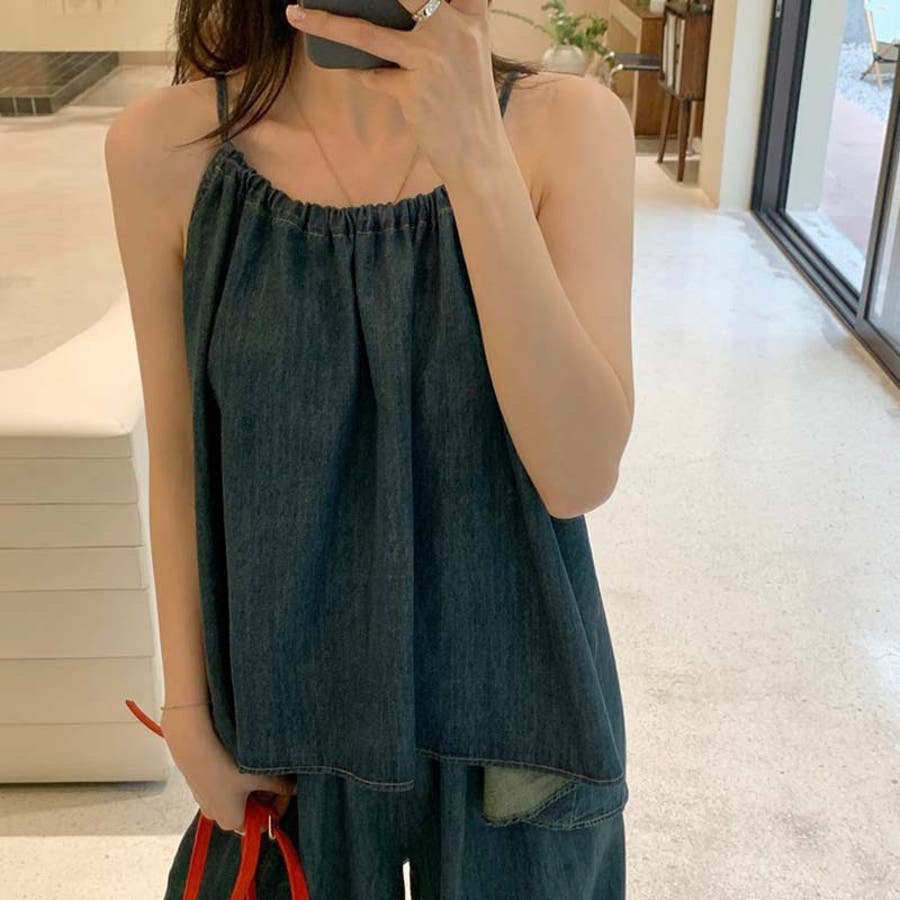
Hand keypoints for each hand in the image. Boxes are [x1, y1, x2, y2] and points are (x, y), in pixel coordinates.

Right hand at [161, 705, 296, 832]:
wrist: (193, 742)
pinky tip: (241, 759)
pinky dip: (237, 777)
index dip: (276, 808)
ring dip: (252, 785)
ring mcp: (205, 799)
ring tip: (259, 765)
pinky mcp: (199, 783)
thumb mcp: (262, 775)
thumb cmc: (228, 764)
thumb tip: (297, 789)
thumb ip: (282, 786)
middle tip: (276, 776)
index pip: (260, 825)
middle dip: (265, 795)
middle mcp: (215, 816)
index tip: (286, 791)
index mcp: (231, 821)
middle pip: (249, 810)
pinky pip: (224, 786)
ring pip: (237, 796)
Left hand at [284, 0, 504, 182]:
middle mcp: (454, 32)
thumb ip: (447, 25)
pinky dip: (361, 74)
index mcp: (472, 17)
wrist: (478, 153)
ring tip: (298, 15)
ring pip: (366, 34)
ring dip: (326, 23)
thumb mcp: (470, 53)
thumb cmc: (469, 102)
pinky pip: (372, 76)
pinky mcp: (413, 91)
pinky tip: (354, 72)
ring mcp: (431, 60)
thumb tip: (397, 10)